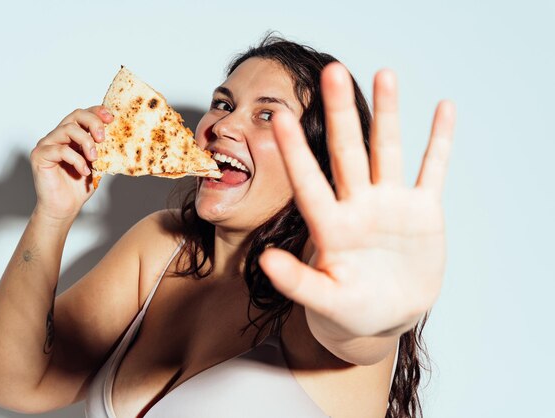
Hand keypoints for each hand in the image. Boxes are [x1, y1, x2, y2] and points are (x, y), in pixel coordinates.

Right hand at [30, 106, 112, 222]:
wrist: (65, 207)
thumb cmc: (79, 186)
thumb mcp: (98, 164)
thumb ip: (103, 149)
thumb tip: (120, 137)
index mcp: (72, 135)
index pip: (83, 114)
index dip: (97, 112)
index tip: (111, 119)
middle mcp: (58, 136)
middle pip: (75, 115)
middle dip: (93, 123)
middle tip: (103, 138)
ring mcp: (47, 144)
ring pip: (67, 129)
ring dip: (86, 142)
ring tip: (94, 158)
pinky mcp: (40, 155)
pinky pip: (60, 150)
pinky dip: (76, 160)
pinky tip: (84, 171)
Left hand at [259, 63, 455, 338]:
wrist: (384, 317)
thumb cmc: (348, 312)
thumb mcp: (324, 301)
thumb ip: (298, 282)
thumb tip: (266, 260)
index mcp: (331, 227)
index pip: (309, 182)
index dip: (296, 152)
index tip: (281, 117)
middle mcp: (357, 206)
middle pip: (348, 152)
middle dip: (340, 113)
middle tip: (331, 72)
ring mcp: (390, 205)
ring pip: (387, 151)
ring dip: (387, 114)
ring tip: (383, 75)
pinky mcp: (422, 211)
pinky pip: (431, 170)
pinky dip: (439, 142)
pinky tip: (443, 109)